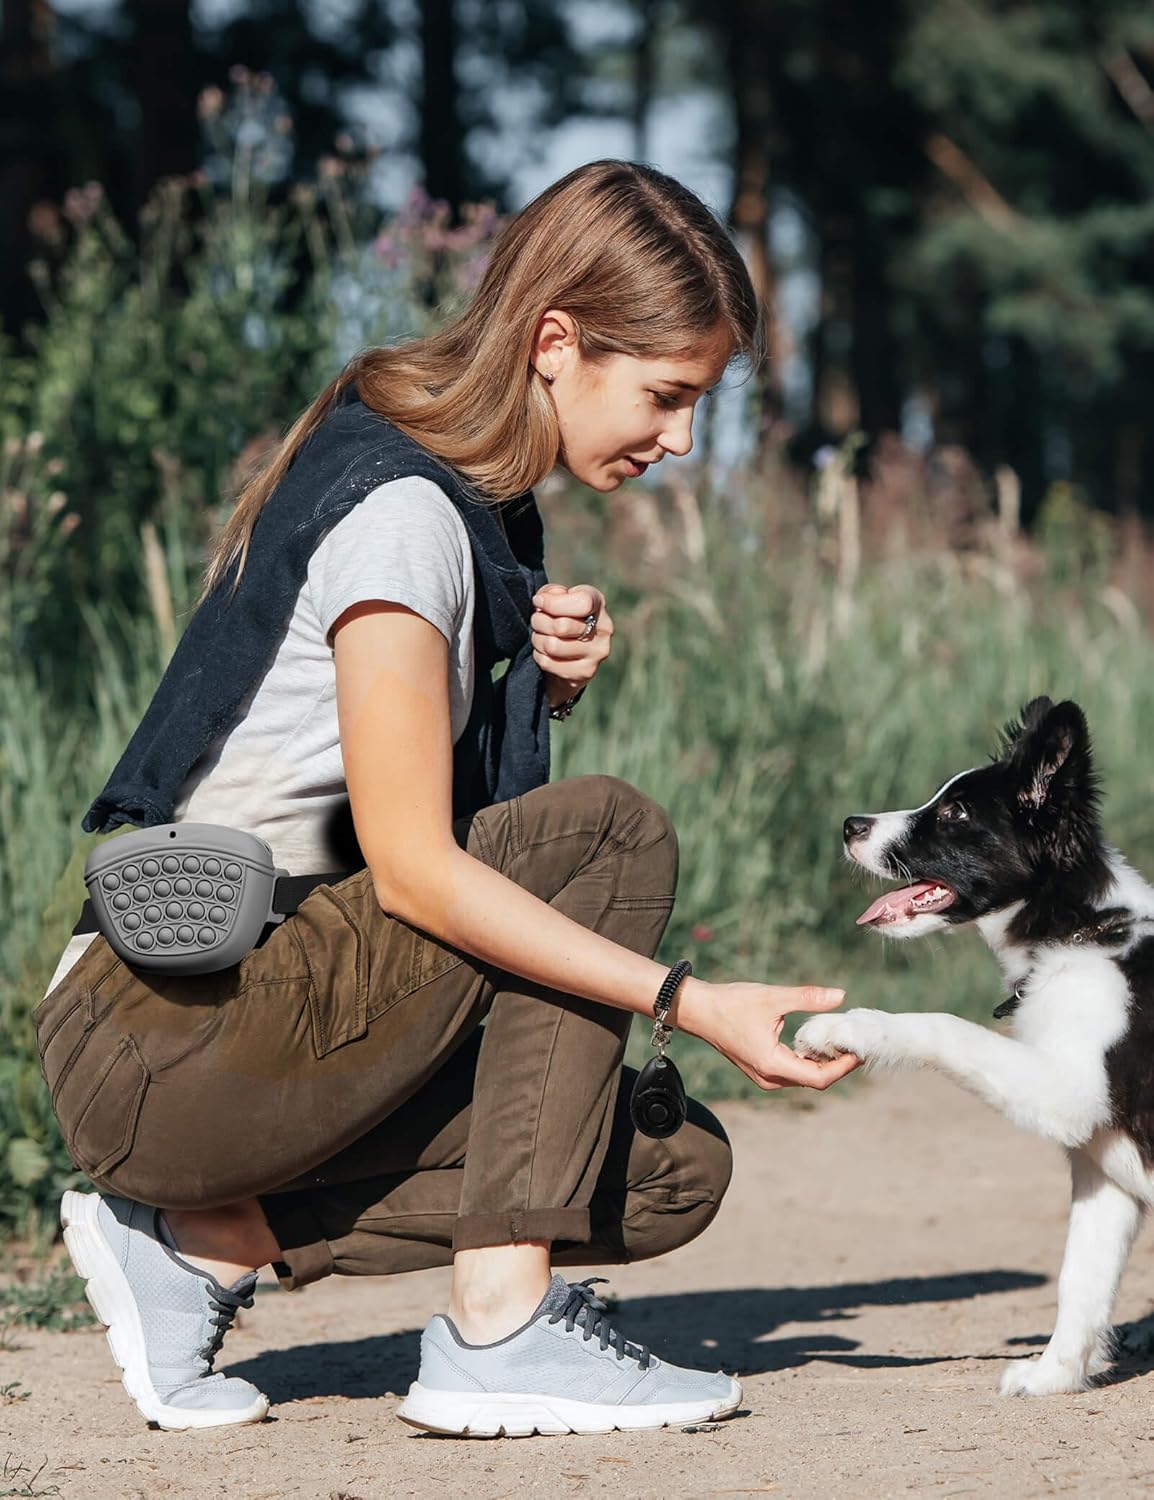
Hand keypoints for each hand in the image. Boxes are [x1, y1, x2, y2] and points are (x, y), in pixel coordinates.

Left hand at [530, 583, 612, 702]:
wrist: (569, 654)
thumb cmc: (560, 616)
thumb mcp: (557, 598)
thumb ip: (551, 592)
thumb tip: (544, 600)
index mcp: (598, 604)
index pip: (582, 603)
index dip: (553, 603)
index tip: (538, 602)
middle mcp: (604, 629)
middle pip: (562, 626)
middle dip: (539, 622)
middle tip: (536, 621)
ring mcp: (597, 653)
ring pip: (552, 646)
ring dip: (537, 640)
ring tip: (540, 636)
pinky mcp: (585, 672)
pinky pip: (548, 663)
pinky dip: (539, 656)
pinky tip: (545, 652)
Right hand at [674, 979, 862, 1090]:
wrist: (698, 1010)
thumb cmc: (731, 1003)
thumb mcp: (772, 997)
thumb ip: (807, 998)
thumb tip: (840, 995)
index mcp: (772, 1065)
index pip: (818, 1078)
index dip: (842, 1067)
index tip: (859, 1051)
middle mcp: (768, 1077)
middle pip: (813, 1080)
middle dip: (836, 1064)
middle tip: (853, 1042)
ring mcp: (763, 1075)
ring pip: (802, 1077)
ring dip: (822, 1062)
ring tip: (838, 1040)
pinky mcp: (760, 1068)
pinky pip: (791, 1070)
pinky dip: (806, 1059)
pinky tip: (816, 1041)